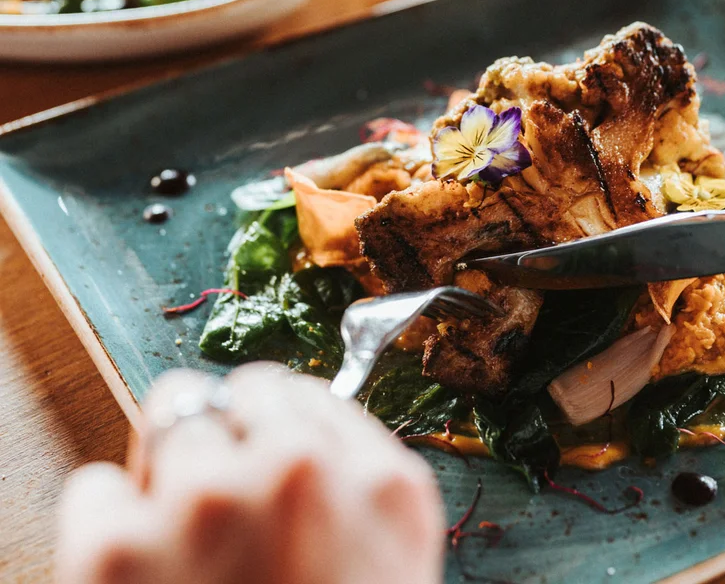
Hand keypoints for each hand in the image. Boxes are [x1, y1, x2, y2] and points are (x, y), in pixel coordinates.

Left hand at [56, 364, 444, 583]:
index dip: (271, 420)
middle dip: (222, 430)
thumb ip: (361, 474)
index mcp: (380, 484)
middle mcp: (299, 474)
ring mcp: (209, 501)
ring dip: (167, 468)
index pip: (302, 392)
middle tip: (215, 490)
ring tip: (179, 542)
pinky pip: (96, 487)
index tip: (256, 446)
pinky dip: (106, 521)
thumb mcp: (396, 560)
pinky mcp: (116, 549)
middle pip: (235, 392)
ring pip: (169, 417)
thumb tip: (295, 416)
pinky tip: (138, 574)